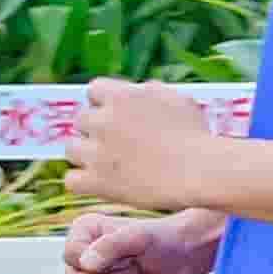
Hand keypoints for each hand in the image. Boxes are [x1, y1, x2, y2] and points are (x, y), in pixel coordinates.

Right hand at [60, 204, 223, 273]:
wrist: (183, 259)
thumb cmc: (161, 241)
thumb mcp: (140, 236)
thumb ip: (112, 244)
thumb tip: (86, 265)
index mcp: (80, 237)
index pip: (70, 257)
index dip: (103, 262)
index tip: (128, 254)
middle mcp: (78, 263)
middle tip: (136, 269)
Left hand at [67, 81, 225, 214]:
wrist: (202, 171)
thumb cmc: (197, 135)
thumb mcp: (178, 100)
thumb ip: (150, 92)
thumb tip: (138, 90)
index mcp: (121, 96)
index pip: (94, 90)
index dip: (104, 103)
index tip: (118, 115)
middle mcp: (103, 120)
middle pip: (80, 120)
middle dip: (95, 130)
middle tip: (117, 142)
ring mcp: (96, 152)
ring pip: (71, 149)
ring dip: (86, 155)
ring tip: (110, 164)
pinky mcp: (96, 181)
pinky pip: (71, 180)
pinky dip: (84, 183)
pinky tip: (102, 184)